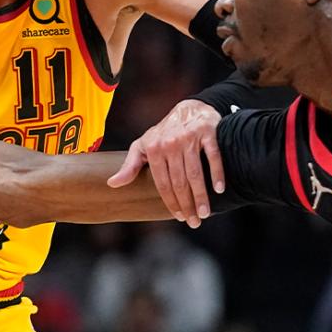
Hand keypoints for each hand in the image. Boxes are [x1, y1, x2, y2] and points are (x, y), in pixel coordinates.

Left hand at [106, 99, 223, 227]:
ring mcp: (189, 137)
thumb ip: (129, 167)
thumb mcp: (143, 146)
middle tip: (194, 222)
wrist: (188, 109)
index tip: (179, 217)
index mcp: (154, 149)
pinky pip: (213, 156)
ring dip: (201, 195)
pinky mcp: (207, 132)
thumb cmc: (163, 133)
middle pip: (179, 181)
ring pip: (195, 173)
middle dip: (187, 204)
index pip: (162, 183)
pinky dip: (217, 173)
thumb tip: (112, 184)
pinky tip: (219, 189)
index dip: (171, 202)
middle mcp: (170, 143)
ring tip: (204, 213)